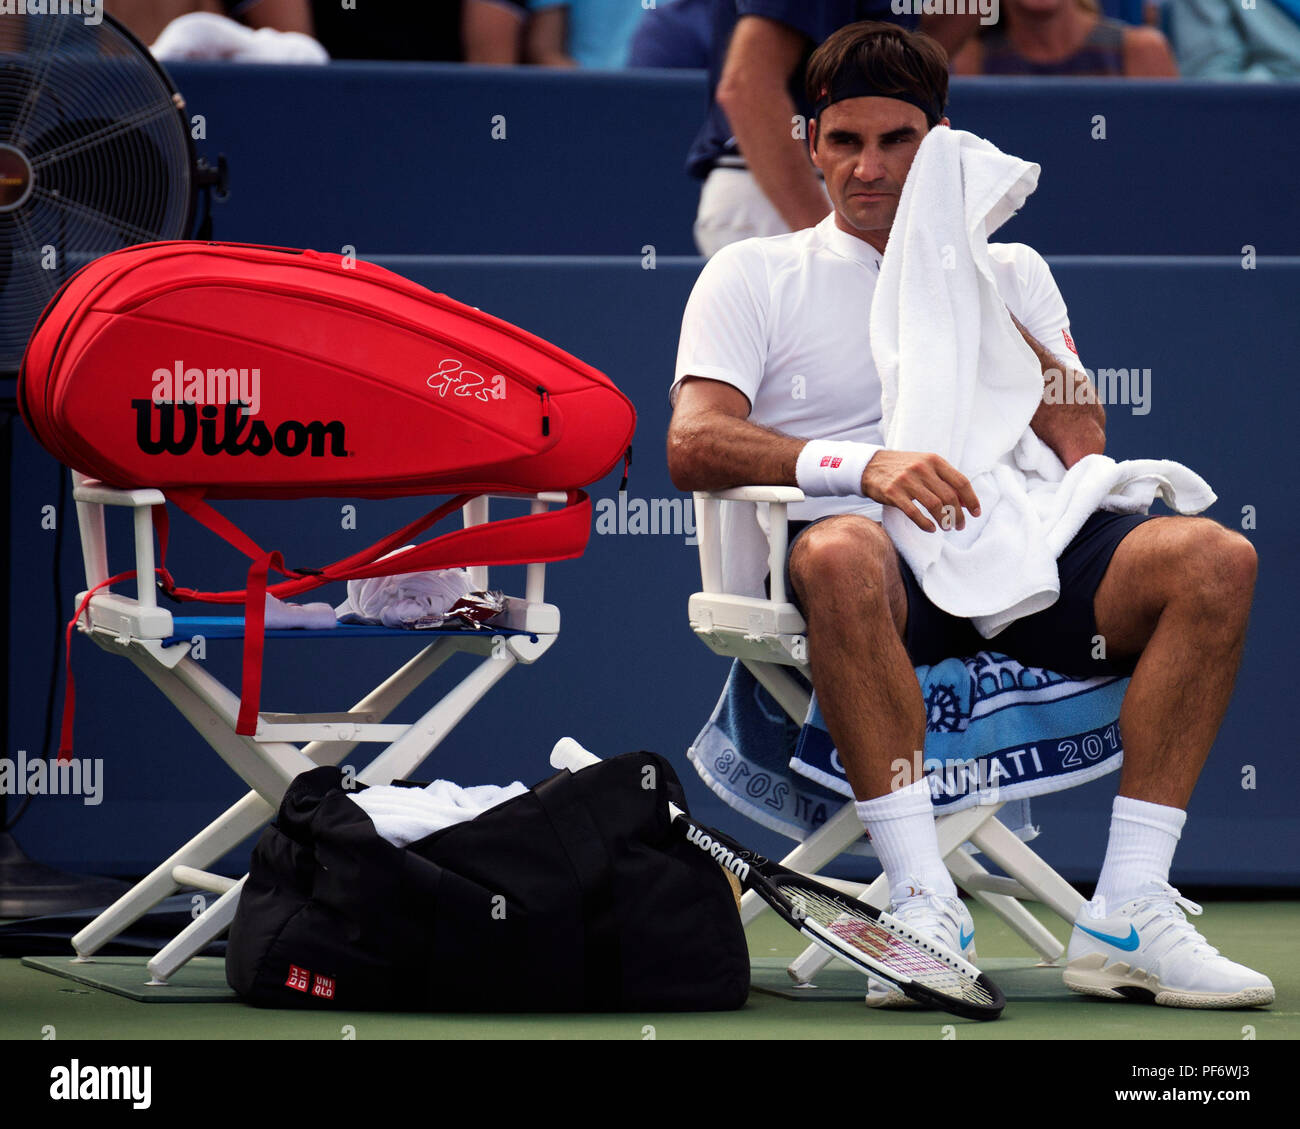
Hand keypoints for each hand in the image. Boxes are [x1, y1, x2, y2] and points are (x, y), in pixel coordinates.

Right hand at [862, 450, 980, 532]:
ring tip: (947, 528)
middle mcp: (922, 468)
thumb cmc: (903, 468)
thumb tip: (966, 502)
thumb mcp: (925, 466)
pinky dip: (925, 523)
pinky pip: (913, 512)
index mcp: (934, 460)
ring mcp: (907, 480)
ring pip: (934, 505)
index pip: (961, 481)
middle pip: (949, 496)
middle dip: (958, 515)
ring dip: (944, 520)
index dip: (971, 499)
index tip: (976, 513)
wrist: (870, 465)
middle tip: (959, 526)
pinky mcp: (893, 492)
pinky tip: (931, 529)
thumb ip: (944, 480)